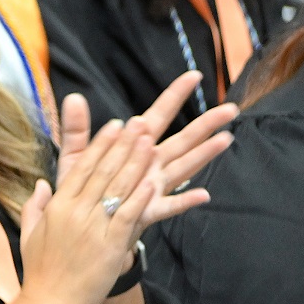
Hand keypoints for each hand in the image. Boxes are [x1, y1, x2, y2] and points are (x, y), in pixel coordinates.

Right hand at [16, 116, 157, 303]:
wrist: (50, 303)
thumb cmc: (40, 271)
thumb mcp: (30, 234)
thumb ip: (35, 206)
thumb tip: (40, 185)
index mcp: (57, 206)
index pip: (81, 168)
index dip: (100, 145)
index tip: (115, 125)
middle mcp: (75, 212)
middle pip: (103, 171)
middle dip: (122, 145)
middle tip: (139, 123)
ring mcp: (93, 227)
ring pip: (118, 188)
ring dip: (135, 162)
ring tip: (150, 141)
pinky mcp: (110, 244)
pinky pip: (128, 215)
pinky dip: (141, 196)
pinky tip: (153, 179)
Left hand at [55, 74, 231, 229]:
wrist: (77, 227)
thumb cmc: (80, 190)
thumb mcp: (76, 157)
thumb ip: (76, 130)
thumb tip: (72, 97)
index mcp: (133, 148)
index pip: (157, 116)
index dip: (174, 96)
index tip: (193, 76)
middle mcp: (148, 165)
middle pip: (181, 140)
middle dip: (205, 124)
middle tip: (231, 109)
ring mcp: (150, 187)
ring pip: (182, 168)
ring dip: (204, 155)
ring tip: (226, 140)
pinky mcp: (144, 211)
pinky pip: (167, 206)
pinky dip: (183, 201)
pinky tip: (202, 195)